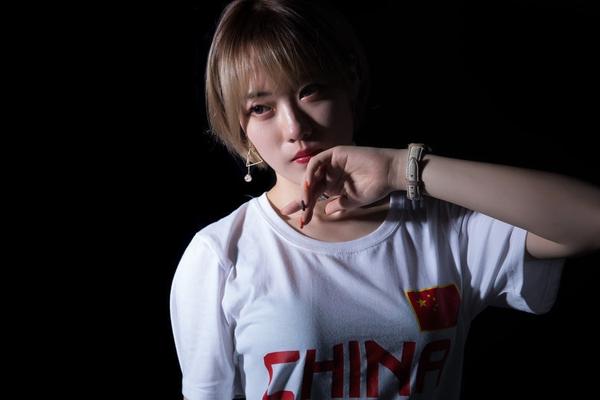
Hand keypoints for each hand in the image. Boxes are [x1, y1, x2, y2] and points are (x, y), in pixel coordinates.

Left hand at [281, 146, 405, 225]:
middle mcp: (330, 174)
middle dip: (302, 201)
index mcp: (333, 185)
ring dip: (306, 189)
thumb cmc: (375, 187)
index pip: (314, 196)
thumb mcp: (353, 201)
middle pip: (310, 187)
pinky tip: (309, 184)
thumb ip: (338, 204)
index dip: (305, 207)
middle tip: (298, 214)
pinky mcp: (335, 153)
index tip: (300, 222)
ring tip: (305, 202)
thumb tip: (325, 211)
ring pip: (311, 176)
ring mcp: (331, 163)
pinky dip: (311, 172)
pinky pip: (317, 162)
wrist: (389, 174)